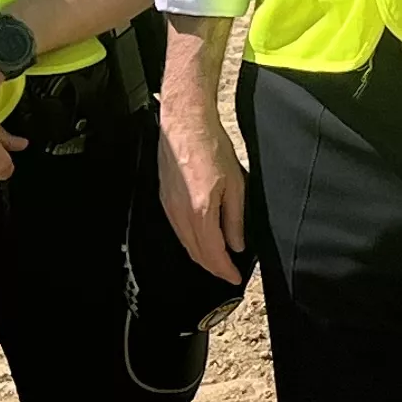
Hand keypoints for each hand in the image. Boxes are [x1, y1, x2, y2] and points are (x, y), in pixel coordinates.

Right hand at [155, 83, 247, 283]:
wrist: (185, 124)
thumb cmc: (211, 147)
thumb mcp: (236, 184)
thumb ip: (235, 219)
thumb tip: (237, 243)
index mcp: (201, 212)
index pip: (213, 253)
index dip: (225, 270)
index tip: (235, 277)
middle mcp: (182, 214)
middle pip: (197, 254)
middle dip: (213, 268)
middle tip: (228, 273)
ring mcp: (170, 208)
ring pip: (186, 244)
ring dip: (202, 257)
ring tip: (218, 261)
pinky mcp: (165, 200)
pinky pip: (178, 231)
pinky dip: (191, 242)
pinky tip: (201, 240)